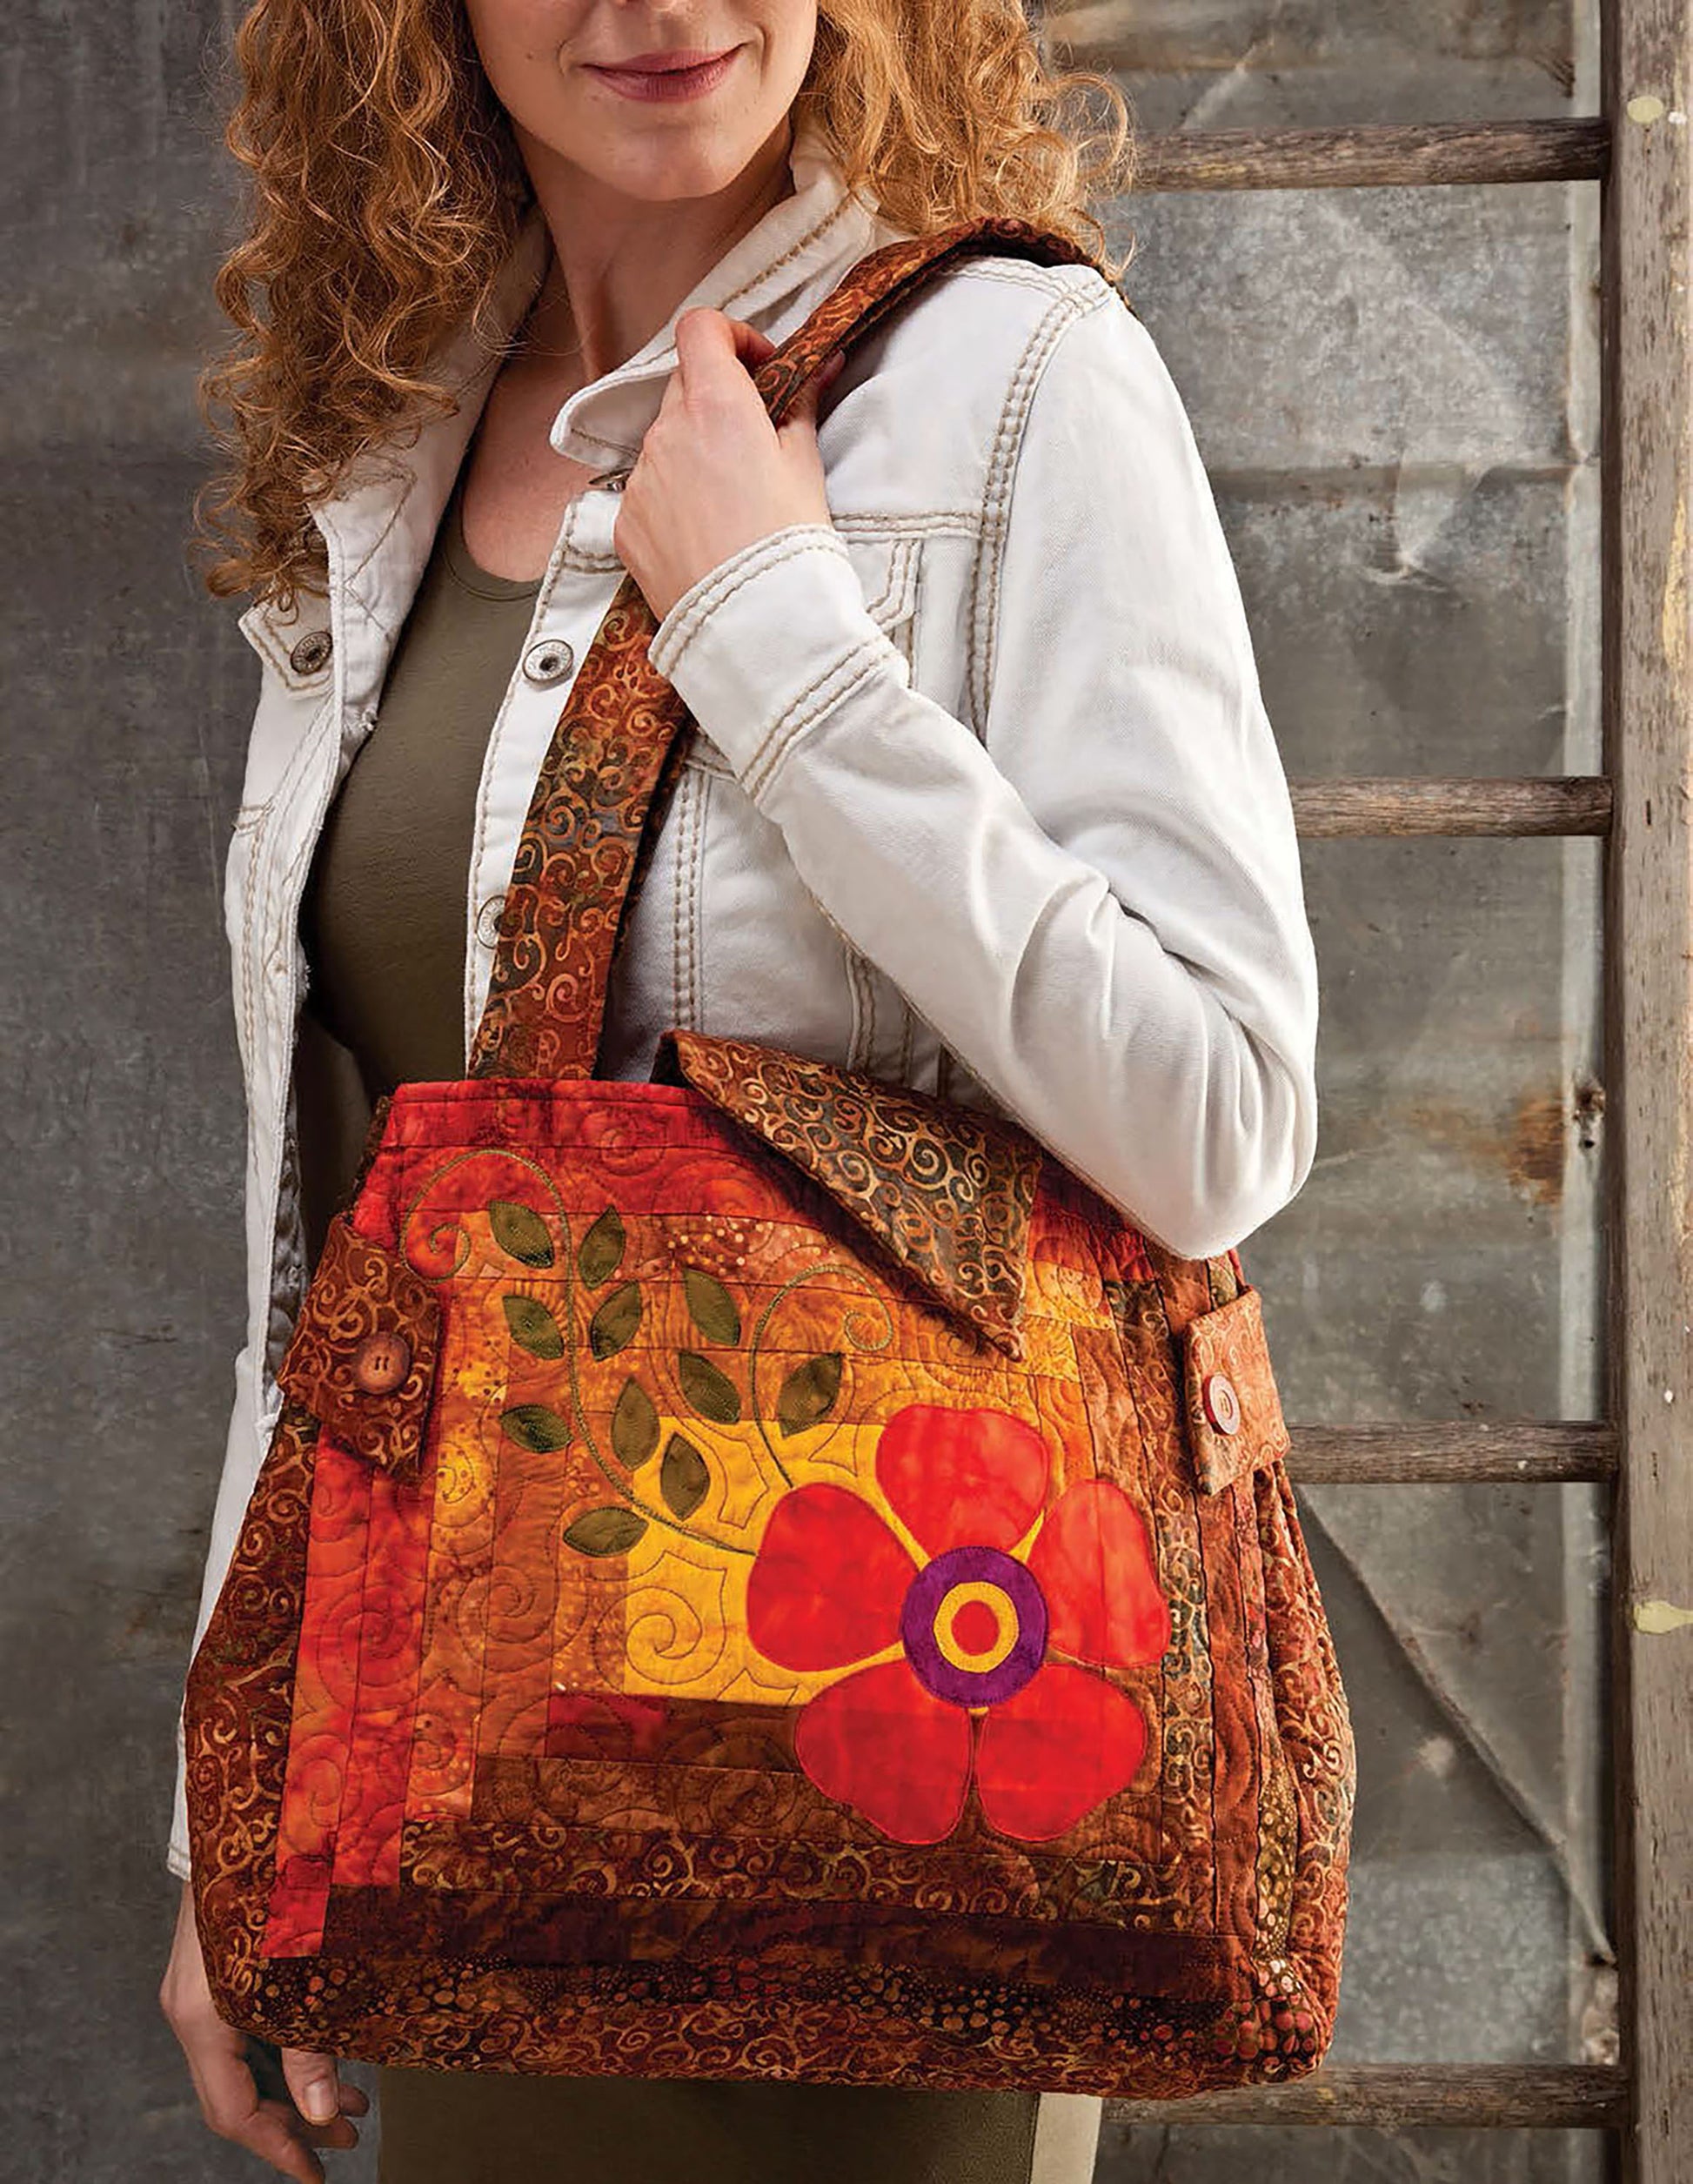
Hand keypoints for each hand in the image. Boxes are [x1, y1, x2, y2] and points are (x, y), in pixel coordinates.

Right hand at [160, 1876, 367, 2181]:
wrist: (250, 1805)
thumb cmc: (280, 1883)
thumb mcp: (302, 1972)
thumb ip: (310, 2048)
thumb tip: (323, 2114)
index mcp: (200, 2017)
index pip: (232, 2112)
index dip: (278, 2147)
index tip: (319, 2173)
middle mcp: (190, 2009)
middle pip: (237, 2091)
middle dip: (295, 2120)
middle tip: (352, 2132)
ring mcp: (199, 1987)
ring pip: (243, 2060)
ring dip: (296, 2084)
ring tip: (356, 2098)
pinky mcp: (215, 1965)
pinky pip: (244, 2029)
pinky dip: (285, 2048)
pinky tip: (327, 2048)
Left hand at [613, 306, 846, 625]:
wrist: (752, 624)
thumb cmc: (787, 545)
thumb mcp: (807, 466)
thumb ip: (803, 404)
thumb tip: (821, 364)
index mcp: (716, 406)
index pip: (701, 328)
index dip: (731, 337)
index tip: (758, 367)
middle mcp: (667, 433)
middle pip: (684, 385)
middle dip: (717, 398)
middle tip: (754, 437)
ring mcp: (640, 478)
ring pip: (664, 441)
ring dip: (693, 450)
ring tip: (730, 500)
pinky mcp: (625, 521)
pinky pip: (647, 490)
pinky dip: (673, 497)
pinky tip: (705, 532)